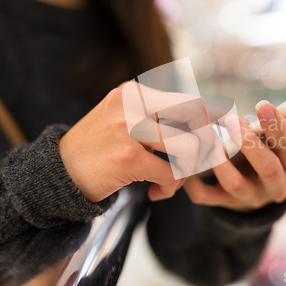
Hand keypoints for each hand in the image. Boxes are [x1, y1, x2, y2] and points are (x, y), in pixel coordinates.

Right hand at [59, 82, 213, 202]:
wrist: (59, 172)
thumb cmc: (101, 147)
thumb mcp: (125, 118)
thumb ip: (160, 115)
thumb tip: (209, 117)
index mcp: (135, 92)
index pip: (189, 99)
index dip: (214, 115)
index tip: (226, 127)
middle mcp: (133, 103)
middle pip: (197, 114)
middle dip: (208, 142)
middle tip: (198, 161)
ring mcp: (129, 128)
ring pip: (190, 147)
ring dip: (188, 171)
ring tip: (172, 181)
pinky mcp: (127, 158)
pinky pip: (172, 174)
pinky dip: (171, 188)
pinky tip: (156, 193)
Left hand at [183, 101, 285, 211]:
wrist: (257, 194)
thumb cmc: (275, 158)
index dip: (278, 128)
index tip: (263, 105)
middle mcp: (275, 188)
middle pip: (268, 169)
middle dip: (251, 143)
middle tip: (233, 119)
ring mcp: (249, 198)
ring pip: (235, 184)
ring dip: (221, 160)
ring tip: (208, 137)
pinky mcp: (225, 204)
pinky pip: (207, 197)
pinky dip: (194, 183)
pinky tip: (186, 163)